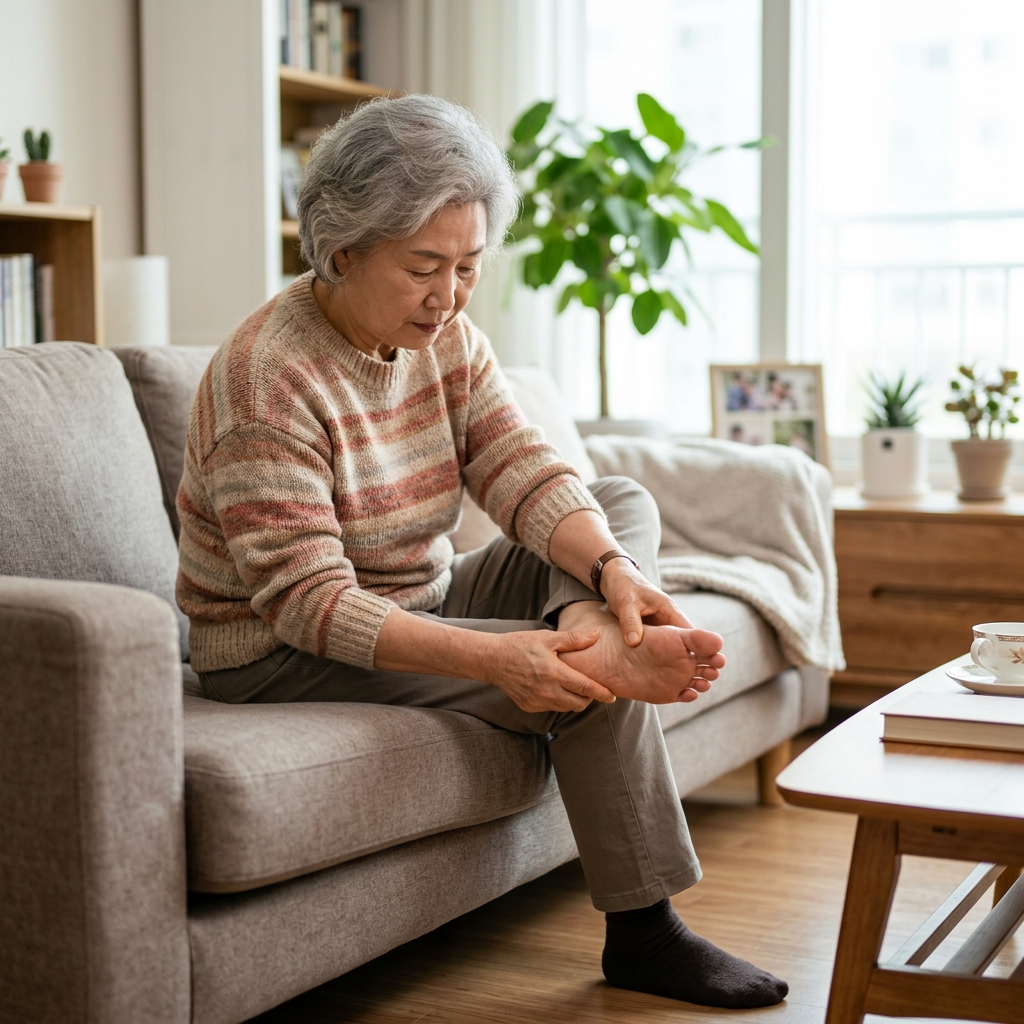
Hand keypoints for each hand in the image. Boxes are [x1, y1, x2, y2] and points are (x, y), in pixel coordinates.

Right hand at [484, 629, 615, 712]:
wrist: (493, 659)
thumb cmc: (521, 645)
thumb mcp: (547, 638)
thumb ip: (573, 640)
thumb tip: (596, 635)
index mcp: (553, 672)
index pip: (584, 688)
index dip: (601, 693)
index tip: (612, 696)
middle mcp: (546, 691)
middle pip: (578, 703)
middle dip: (589, 698)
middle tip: (593, 688)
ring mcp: (537, 701)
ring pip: (565, 707)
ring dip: (574, 700)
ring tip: (576, 687)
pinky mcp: (529, 706)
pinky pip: (551, 708)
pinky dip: (559, 701)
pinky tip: (556, 688)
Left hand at [599, 559, 724, 681]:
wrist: (612, 578)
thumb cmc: (622, 587)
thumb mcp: (625, 603)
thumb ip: (630, 621)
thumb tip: (634, 642)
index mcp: (668, 609)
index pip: (688, 632)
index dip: (699, 649)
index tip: (706, 666)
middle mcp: (668, 619)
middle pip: (687, 643)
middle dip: (696, 660)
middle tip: (706, 681)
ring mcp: (660, 627)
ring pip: (676, 649)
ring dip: (683, 664)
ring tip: (694, 686)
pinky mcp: (650, 633)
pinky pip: (663, 650)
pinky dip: (668, 662)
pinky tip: (670, 679)